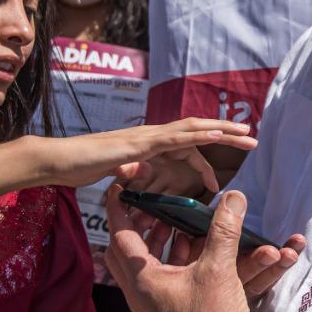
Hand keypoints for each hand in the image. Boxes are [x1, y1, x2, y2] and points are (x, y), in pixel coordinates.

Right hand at [35, 118, 256, 192]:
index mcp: (148, 148)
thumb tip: (143, 176)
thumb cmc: (81, 169)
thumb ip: (132, 175)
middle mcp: (151, 137)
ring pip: (191, 129)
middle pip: (196, 132)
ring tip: (245, 134)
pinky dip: (197, 134)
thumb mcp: (115, 176)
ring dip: (220, 130)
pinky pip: (174, 137)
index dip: (205, 162)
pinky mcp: (140, 143)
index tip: (219, 182)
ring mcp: (146, 137)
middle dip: (225, 135)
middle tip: (253, 140)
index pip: (184, 150)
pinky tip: (215, 134)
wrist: (59, 162)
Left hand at [104, 186, 301, 311]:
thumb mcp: (220, 270)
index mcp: (143, 282)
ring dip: (157, 245)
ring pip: (143, 268)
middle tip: (151, 207)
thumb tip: (234, 196)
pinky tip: (193, 253)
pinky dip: (170, 263)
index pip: (120, 236)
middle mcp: (140, 297)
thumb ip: (224, 230)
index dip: (119, 208)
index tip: (118, 188)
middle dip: (136, 226)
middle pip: (124, 253)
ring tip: (175, 225)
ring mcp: (152, 310)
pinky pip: (159, 283)